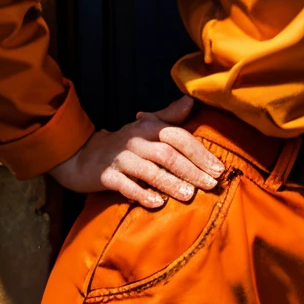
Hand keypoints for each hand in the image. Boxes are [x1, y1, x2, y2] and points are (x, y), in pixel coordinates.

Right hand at [48, 94, 224, 208]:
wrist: (85, 156)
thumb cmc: (125, 143)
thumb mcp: (146, 125)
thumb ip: (170, 115)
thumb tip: (192, 99)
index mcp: (149, 127)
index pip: (179, 137)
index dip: (200, 153)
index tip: (219, 169)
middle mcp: (135, 141)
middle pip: (168, 155)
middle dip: (192, 170)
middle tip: (211, 185)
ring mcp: (120, 159)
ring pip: (150, 171)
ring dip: (171, 183)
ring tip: (190, 195)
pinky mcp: (107, 176)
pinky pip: (126, 186)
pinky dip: (142, 194)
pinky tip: (157, 203)